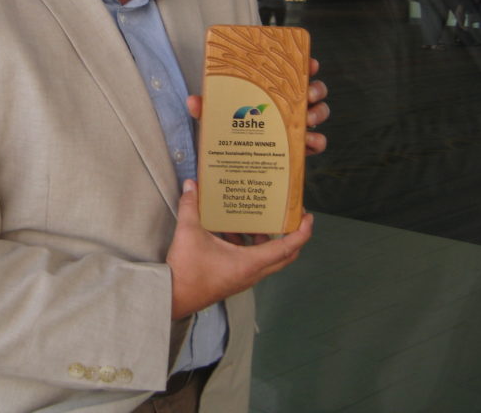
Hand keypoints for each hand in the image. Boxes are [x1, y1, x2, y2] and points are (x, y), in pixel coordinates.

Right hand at [167, 179, 313, 318]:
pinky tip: (229, 232)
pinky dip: (248, 246)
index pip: (286, 248)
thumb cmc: (186, 268)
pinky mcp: (233, 279)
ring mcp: (243, 278)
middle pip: (283, 256)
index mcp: (250, 262)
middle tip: (286, 217)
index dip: (301, 233)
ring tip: (252, 219)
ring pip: (267, 259)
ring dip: (264, 240)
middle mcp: (252, 273)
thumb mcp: (189, 232)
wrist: (173, 295)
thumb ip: (191, 206)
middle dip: (288, 236)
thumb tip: (190, 184)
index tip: (307, 217)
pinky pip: (251, 262)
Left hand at [186, 58, 328, 156]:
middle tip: (307, 95)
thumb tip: (193, 100)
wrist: (233, 159)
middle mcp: (288, 104)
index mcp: (272, 90)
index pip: (293, 71)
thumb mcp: (216, 115)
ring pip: (319, 112)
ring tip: (306, 119)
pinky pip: (317, 142)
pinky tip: (307, 142)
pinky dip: (317, 141)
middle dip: (315, 89)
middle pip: (313, 90)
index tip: (310, 63)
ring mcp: (296, 125)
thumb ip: (206, 107)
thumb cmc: (227, 128)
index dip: (306, 64)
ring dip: (317, 113)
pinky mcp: (299, 147)